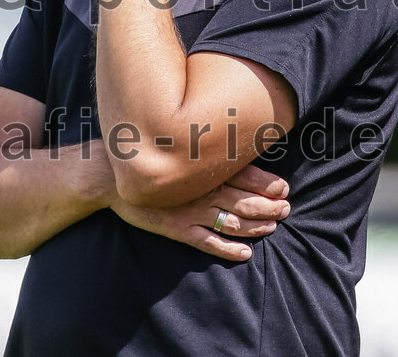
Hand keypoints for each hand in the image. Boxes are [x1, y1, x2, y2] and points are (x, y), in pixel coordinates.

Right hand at [110, 164, 289, 261]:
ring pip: (231, 222)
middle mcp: (200, 189)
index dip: (267, 183)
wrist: (111, 176)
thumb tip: (227, 144)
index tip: (284, 187)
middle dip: (269, 206)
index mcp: (201, 167)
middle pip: (244, 201)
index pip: (244, 175)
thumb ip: (199, 148)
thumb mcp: (174, 146)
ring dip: (256, 227)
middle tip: (286, 209)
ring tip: (272, 227)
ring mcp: (189, 211)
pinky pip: (208, 241)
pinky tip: (245, 253)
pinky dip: (228, 249)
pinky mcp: (177, 228)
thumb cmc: (145, 156)